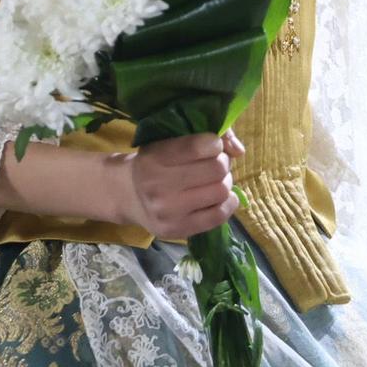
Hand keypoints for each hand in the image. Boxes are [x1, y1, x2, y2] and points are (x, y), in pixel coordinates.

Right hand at [116, 131, 243, 239]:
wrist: (126, 194)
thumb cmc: (154, 161)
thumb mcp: (167, 140)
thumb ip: (205, 137)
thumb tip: (239, 151)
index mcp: (155, 157)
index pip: (199, 146)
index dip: (215, 143)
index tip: (212, 144)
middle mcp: (159, 185)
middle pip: (216, 168)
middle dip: (223, 162)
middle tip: (216, 163)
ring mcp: (168, 211)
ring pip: (221, 191)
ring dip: (225, 182)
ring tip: (215, 180)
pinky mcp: (178, 230)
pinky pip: (218, 216)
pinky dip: (227, 203)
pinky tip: (220, 197)